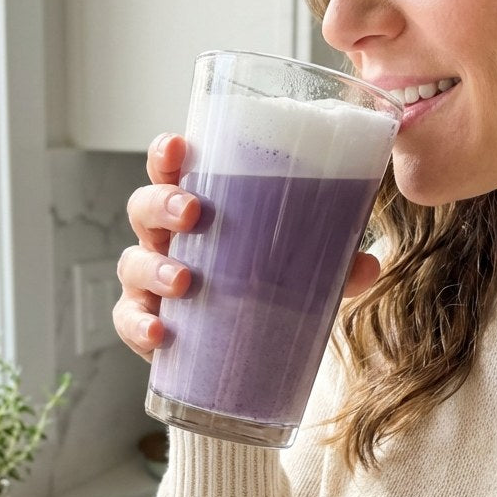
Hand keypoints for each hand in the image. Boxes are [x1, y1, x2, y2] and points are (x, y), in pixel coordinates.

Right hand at [114, 134, 382, 362]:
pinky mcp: (146, 322)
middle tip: (193, 213)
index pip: (171, 170)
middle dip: (162, 203)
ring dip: (153, 267)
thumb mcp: (304, 270)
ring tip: (184, 280)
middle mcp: (166, 240)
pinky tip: (160, 332)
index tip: (178, 146)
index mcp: (197, 210)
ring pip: (131, 262)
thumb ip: (335, 263)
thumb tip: (368, 264)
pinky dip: (138, 325)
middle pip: (143, 207)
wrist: (247, 351)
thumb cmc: (265, 287)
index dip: (165, 154)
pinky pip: (128, 320)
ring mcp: (150, 281)